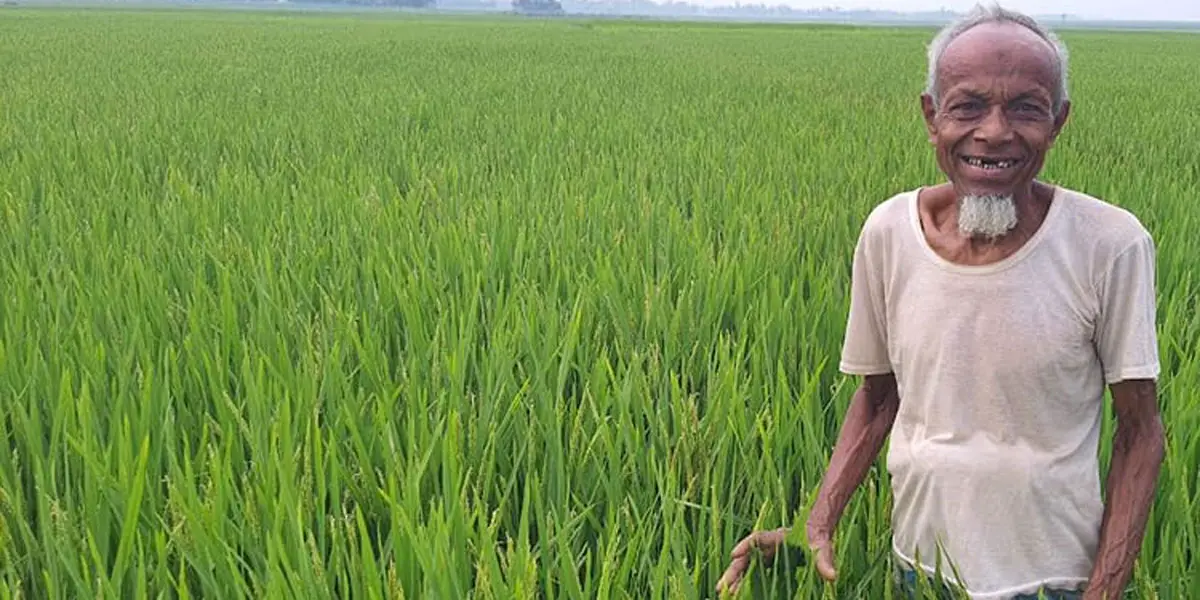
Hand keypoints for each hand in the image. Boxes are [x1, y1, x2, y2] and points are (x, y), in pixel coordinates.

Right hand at [714, 526, 837, 595]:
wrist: (816, 537)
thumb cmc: (817, 540)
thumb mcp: (822, 548)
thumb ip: (824, 561)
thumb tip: (832, 576)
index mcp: (777, 538)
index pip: (758, 538)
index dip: (745, 545)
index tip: (734, 555)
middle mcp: (768, 547)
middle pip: (745, 557)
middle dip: (733, 572)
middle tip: (722, 587)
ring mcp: (767, 556)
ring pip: (746, 567)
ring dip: (735, 580)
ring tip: (726, 594)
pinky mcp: (769, 565)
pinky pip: (754, 574)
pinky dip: (745, 583)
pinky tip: (739, 594)